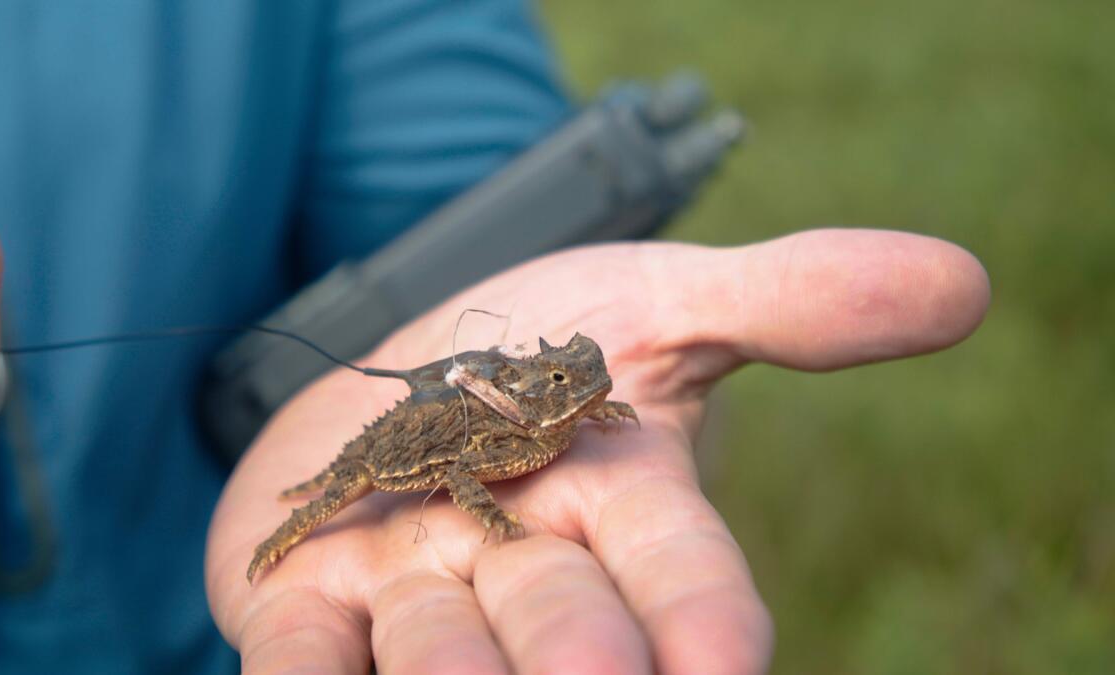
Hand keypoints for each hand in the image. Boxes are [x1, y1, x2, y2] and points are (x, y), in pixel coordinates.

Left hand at [206, 230, 988, 673]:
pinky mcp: (314, 611)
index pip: (685, 573)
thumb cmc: (541, 351)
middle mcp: (527, 573)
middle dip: (576, 652)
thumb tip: (960, 282)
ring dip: (446, 668)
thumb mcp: (660, 301)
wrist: (402, 386)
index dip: (707, 617)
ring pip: (437, 651)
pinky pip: (308, 656)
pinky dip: (308, 673)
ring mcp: (417, 600)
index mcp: (622, 508)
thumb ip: (789, 301)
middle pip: (562, 628)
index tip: (728, 663)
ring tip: (449, 663)